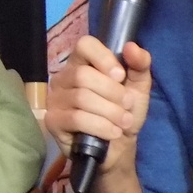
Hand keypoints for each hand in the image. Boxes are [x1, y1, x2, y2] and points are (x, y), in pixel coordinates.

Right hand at [45, 36, 152, 172]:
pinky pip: (76, 118)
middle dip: (113, 93)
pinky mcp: (53, 121)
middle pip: (84, 75)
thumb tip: (132, 47)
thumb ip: (140, 65)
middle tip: (127, 106)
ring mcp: (55, 99)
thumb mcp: (138, 88)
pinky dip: (100, 126)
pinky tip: (112, 133)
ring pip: (82, 98)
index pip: (84, 45)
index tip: (120, 76)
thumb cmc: (124, 113)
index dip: (104, 58)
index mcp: (82, 63)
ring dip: (110, 112)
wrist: (118, 147)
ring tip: (123, 122)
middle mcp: (64, 78)